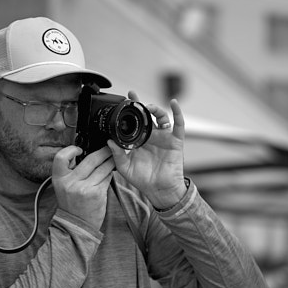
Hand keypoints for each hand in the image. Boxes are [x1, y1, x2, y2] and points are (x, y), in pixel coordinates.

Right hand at [51, 146, 114, 229]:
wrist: (76, 226)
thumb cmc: (71, 204)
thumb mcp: (63, 187)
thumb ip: (70, 172)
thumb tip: (82, 154)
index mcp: (59, 179)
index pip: (60, 157)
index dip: (70, 150)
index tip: (79, 149)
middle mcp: (70, 183)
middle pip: (90, 160)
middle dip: (102, 152)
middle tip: (108, 149)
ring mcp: (84, 188)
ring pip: (102, 169)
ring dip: (110, 162)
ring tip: (114, 158)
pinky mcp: (96, 194)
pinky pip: (106, 179)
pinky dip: (110, 174)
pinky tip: (111, 172)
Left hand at [108, 91, 186, 209]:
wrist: (159, 190)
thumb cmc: (143, 180)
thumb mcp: (124, 167)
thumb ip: (117, 154)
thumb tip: (109, 142)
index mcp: (140, 140)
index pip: (136, 121)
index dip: (132, 109)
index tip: (125, 99)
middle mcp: (152, 136)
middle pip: (148, 115)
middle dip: (142, 105)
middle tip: (134, 98)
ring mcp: (164, 138)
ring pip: (162, 117)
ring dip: (156, 109)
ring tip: (149, 107)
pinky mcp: (175, 141)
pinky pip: (179, 124)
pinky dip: (178, 113)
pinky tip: (173, 104)